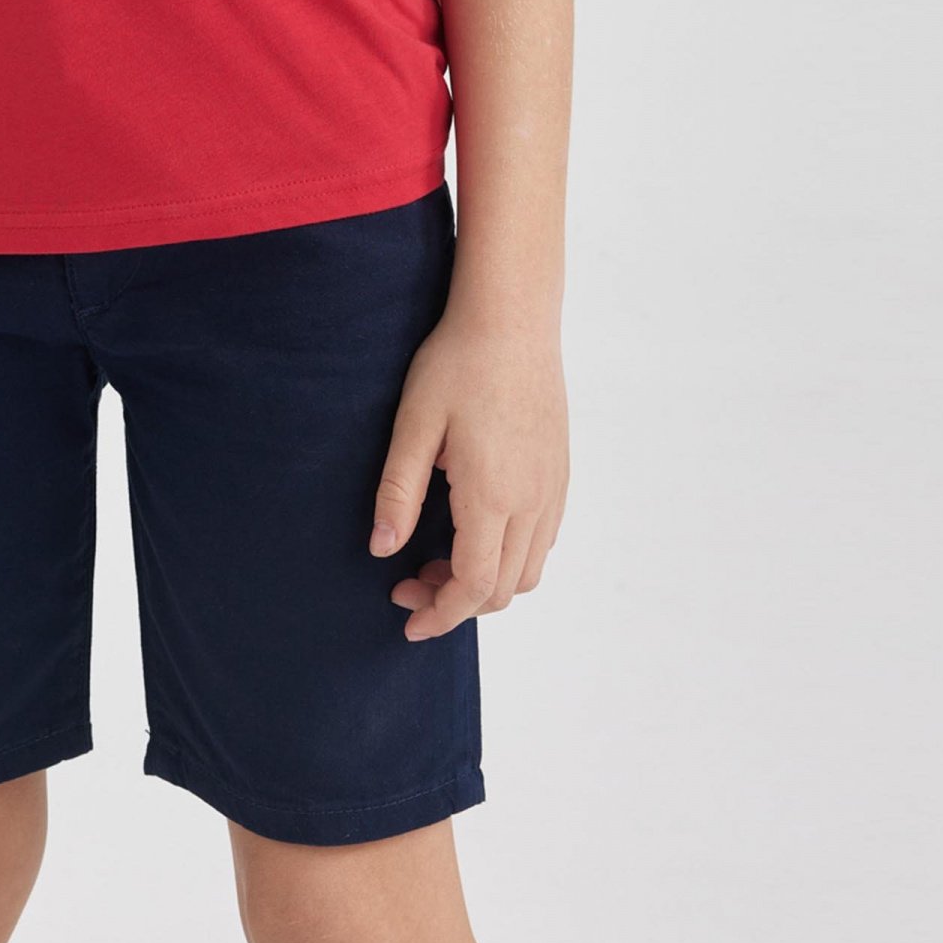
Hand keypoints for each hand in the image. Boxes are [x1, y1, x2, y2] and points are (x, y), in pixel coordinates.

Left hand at [368, 305, 567, 639]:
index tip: (407, 623)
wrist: (513, 319)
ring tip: (437, 560)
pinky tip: (474, 530)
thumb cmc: (457, 364)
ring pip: (529, 569)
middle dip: (455, 602)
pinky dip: (510, 557)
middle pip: (504, 589)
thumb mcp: (413, 424)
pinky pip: (543, 539)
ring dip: (485, 583)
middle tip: (407, 583)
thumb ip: (399, 492)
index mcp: (493, 495)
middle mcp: (533, 501)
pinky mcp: (560, 472)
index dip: (441, 614)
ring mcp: (553, 488)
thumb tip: (382, 551)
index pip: (474, 585)